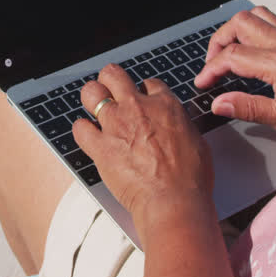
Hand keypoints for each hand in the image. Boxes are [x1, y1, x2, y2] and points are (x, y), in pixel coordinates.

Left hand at [72, 63, 214, 225]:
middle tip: (110, 91)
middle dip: (110, 80)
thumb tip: (176, 128)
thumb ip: (180, 127)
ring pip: (91, 93)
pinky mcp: (100, 147)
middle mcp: (138, 109)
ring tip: (93, 107)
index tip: (141, 99)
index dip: (143, 91)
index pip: (148, 83)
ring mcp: (116, 126)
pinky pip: (79, 129)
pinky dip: (82, 131)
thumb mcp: (196, 141)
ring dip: (92, 98)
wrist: (174, 201)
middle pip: (114, 75)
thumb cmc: (189, 179)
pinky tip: (88, 136)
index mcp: (165, 105)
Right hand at [194, 6, 275, 145]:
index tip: (204, 83)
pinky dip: (253, 30)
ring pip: (256, 16)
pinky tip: (251, 52)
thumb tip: (220, 102)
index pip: (233, 56)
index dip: (211, 68)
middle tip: (213, 64)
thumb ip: (248, 108)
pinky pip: (272, 22)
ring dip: (236, 30)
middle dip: (218, 41)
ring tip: (228, 53)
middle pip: (240, 23)